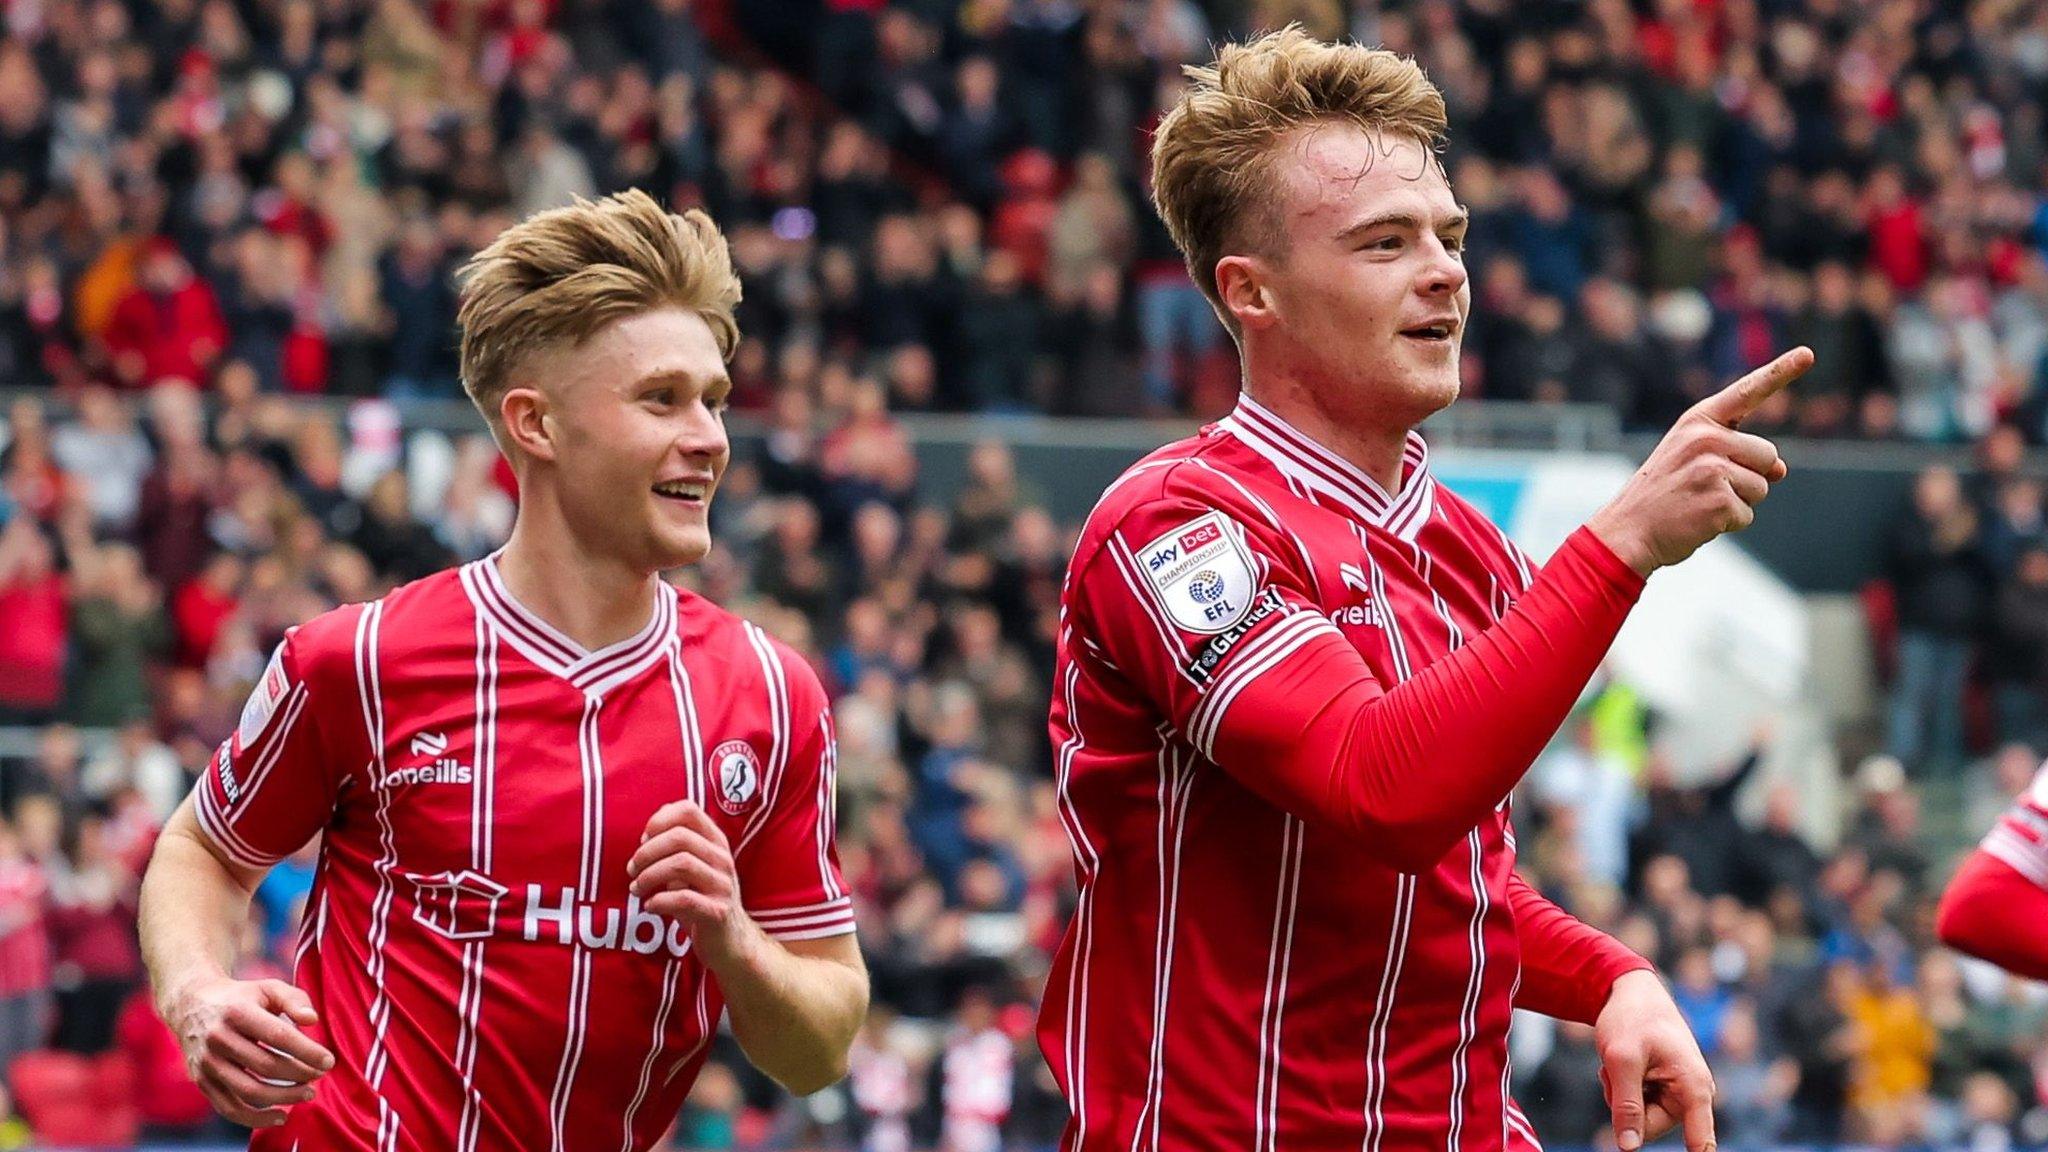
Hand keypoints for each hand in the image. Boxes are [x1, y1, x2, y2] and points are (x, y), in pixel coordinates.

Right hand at [163, 974, 333, 1128]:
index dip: (306, 1051)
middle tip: (320, 1076)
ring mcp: (207, 1063)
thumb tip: (312, 1021)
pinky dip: (256, 1119)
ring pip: (248, 1091)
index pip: (278, 1036)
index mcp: (237, 1012)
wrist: (191, 1005)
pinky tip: (281, 1116)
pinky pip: (229, 1108)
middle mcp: (218, 1038)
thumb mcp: (268, 988)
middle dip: (299, 1074)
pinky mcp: (201, 1081)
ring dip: (283, 1098)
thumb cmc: (241, 998)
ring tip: (308, 1093)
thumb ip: (294, 1000)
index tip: (328, 1061)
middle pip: (266, 1065)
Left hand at [628, 801, 755, 968]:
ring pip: (681, 864)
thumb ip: (677, 847)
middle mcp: (722, 859)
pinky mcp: (718, 912)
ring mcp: (723, 885)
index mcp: (715, 842)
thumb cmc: (703, 899)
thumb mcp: (694, 867)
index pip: (688, 810)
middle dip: (647, 852)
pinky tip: (650, 906)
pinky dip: (659, 901)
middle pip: (679, 837)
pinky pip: (684, 899)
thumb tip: (649, 830)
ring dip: (649, 876)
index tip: (643, 840)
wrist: (731, 941)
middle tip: (632, 870)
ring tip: (637, 889)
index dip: (659, 821)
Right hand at [1587, 347, 1812, 575]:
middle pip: (1768, 454)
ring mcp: (1713, 469)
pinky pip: (1748, 514)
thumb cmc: (1661, 494)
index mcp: (1697, 422)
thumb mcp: (1692, 461)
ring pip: (1761, 487)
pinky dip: (1729, 523)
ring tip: (1698, 503)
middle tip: (1705, 487)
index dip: (1780, 372)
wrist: (1626, 531)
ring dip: (1739, 502)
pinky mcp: (1720, 501)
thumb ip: (1736, 455)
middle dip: (1750, 475)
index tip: (1807, 354)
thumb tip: (1781, 471)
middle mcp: (1706, 439)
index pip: (1746, 392)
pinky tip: (1699, 520)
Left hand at [1595, 970, 1714, 1151]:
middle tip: (1618, 1069)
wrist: (1630, 993)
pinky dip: (1620, 1088)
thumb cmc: (1630, 1019)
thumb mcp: (1621, 1059)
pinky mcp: (1662, 1092)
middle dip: (1624, 1105)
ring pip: (1638, 1118)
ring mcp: (1677, 1094)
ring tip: (1623, 1063)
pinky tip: (1624, 1064)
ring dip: (1619, 1094)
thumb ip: (1625, 1104)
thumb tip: (1628, 1148)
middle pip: (1649, 1129)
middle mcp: (1691, 1095)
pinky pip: (1634, 1106)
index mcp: (1693, 1087)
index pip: (1701, 1140)